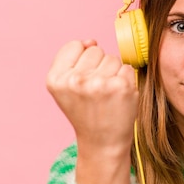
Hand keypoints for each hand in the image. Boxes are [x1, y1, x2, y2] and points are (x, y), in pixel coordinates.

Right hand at [46, 39, 137, 156]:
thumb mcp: (65, 87)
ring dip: (113, 73)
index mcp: (56, 79)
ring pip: (113, 58)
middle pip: (95, 50)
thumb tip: (91, 41)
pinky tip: (119, 97)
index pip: (74, 46)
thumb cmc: (85, 111)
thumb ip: (72, 59)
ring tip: (107, 94)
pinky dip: (126, 80)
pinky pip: (127, 68)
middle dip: (98, 66)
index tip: (82, 81)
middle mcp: (75, 81)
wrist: (102, 142)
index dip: (81, 61)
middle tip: (96, 91)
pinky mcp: (121, 87)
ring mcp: (99, 83)